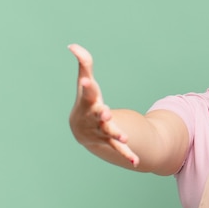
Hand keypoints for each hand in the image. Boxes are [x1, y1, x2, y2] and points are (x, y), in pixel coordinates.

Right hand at [68, 44, 138, 165]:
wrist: (80, 129)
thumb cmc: (85, 101)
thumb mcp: (85, 82)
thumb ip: (84, 63)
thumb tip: (73, 45)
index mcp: (88, 103)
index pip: (87, 93)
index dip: (87, 87)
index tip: (87, 81)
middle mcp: (93, 118)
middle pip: (97, 116)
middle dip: (101, 114)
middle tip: (105, 112)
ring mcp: (101, 130)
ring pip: (109, 133)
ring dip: (116, 134)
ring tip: (124, 136)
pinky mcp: (110, 141)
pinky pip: (119, 149)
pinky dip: (127, 154)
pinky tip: (136, 161)